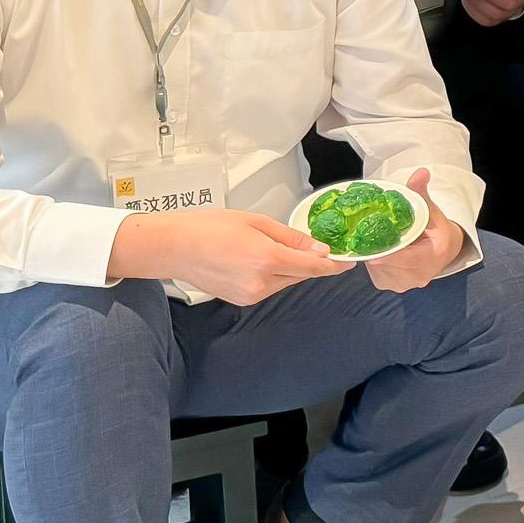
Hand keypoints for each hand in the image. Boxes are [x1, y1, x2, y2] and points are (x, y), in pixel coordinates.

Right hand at [106, 209, 349, 305]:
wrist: (174, 247)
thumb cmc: (211, 227)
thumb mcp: (256, 222)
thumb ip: (292, 238)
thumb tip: (320, 249)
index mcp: (268, 260)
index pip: (313, 268)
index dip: (334, 265)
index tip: (350, 261)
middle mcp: (262, 283)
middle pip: (300, 275)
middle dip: (308, 262)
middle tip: (313, 246)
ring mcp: (251, 295)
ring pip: (285, 282)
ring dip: (289, 269)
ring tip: (271, 248)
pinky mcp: (241, 300)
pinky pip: (268, 287)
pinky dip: (272, 275)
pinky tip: (256, 260)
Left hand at [368, 167, 465, 290]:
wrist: (443, 252)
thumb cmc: (436, 230)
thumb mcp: (431, 211)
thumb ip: (421, 194)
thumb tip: (420, 173)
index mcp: (431, 257)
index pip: (407, 259)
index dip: (388, 255)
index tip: (371, 250)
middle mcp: (417, 276)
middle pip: (387, 264)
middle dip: (374, 248)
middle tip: (363, 232)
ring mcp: (403, 284)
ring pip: (377, 269)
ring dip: (372, 254)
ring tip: (370, 238)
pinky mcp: (391, 285)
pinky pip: (375, 273)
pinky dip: (372, 260)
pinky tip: (374, 248)